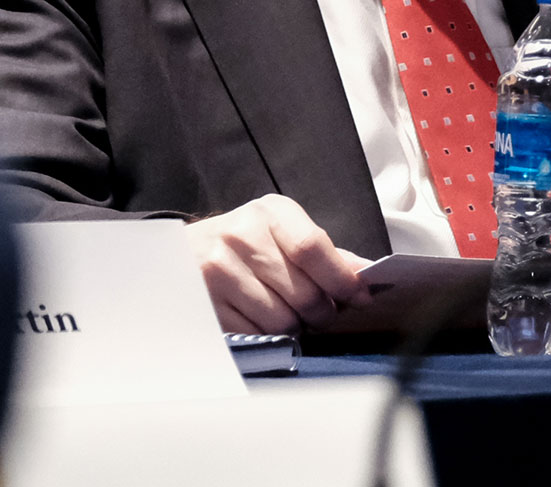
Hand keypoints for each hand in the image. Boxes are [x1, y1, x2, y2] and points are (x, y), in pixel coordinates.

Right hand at [187, 194, 373, 333]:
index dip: (342, 279)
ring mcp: (220, 271)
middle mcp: (241, 237)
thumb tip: (365, 273)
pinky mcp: (208, 304)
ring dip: (295, 327)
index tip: (360, 297)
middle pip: (304, 292)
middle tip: (321, 314)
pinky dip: (268, 335)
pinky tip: (261, 319)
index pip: (313, 248)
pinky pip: (257, 335)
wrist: (184, 254)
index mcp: (269, 214)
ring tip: (286, 312)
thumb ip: (325, 254)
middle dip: (322, 313)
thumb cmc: (244, 244)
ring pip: (283, 320)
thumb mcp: (282, 233)